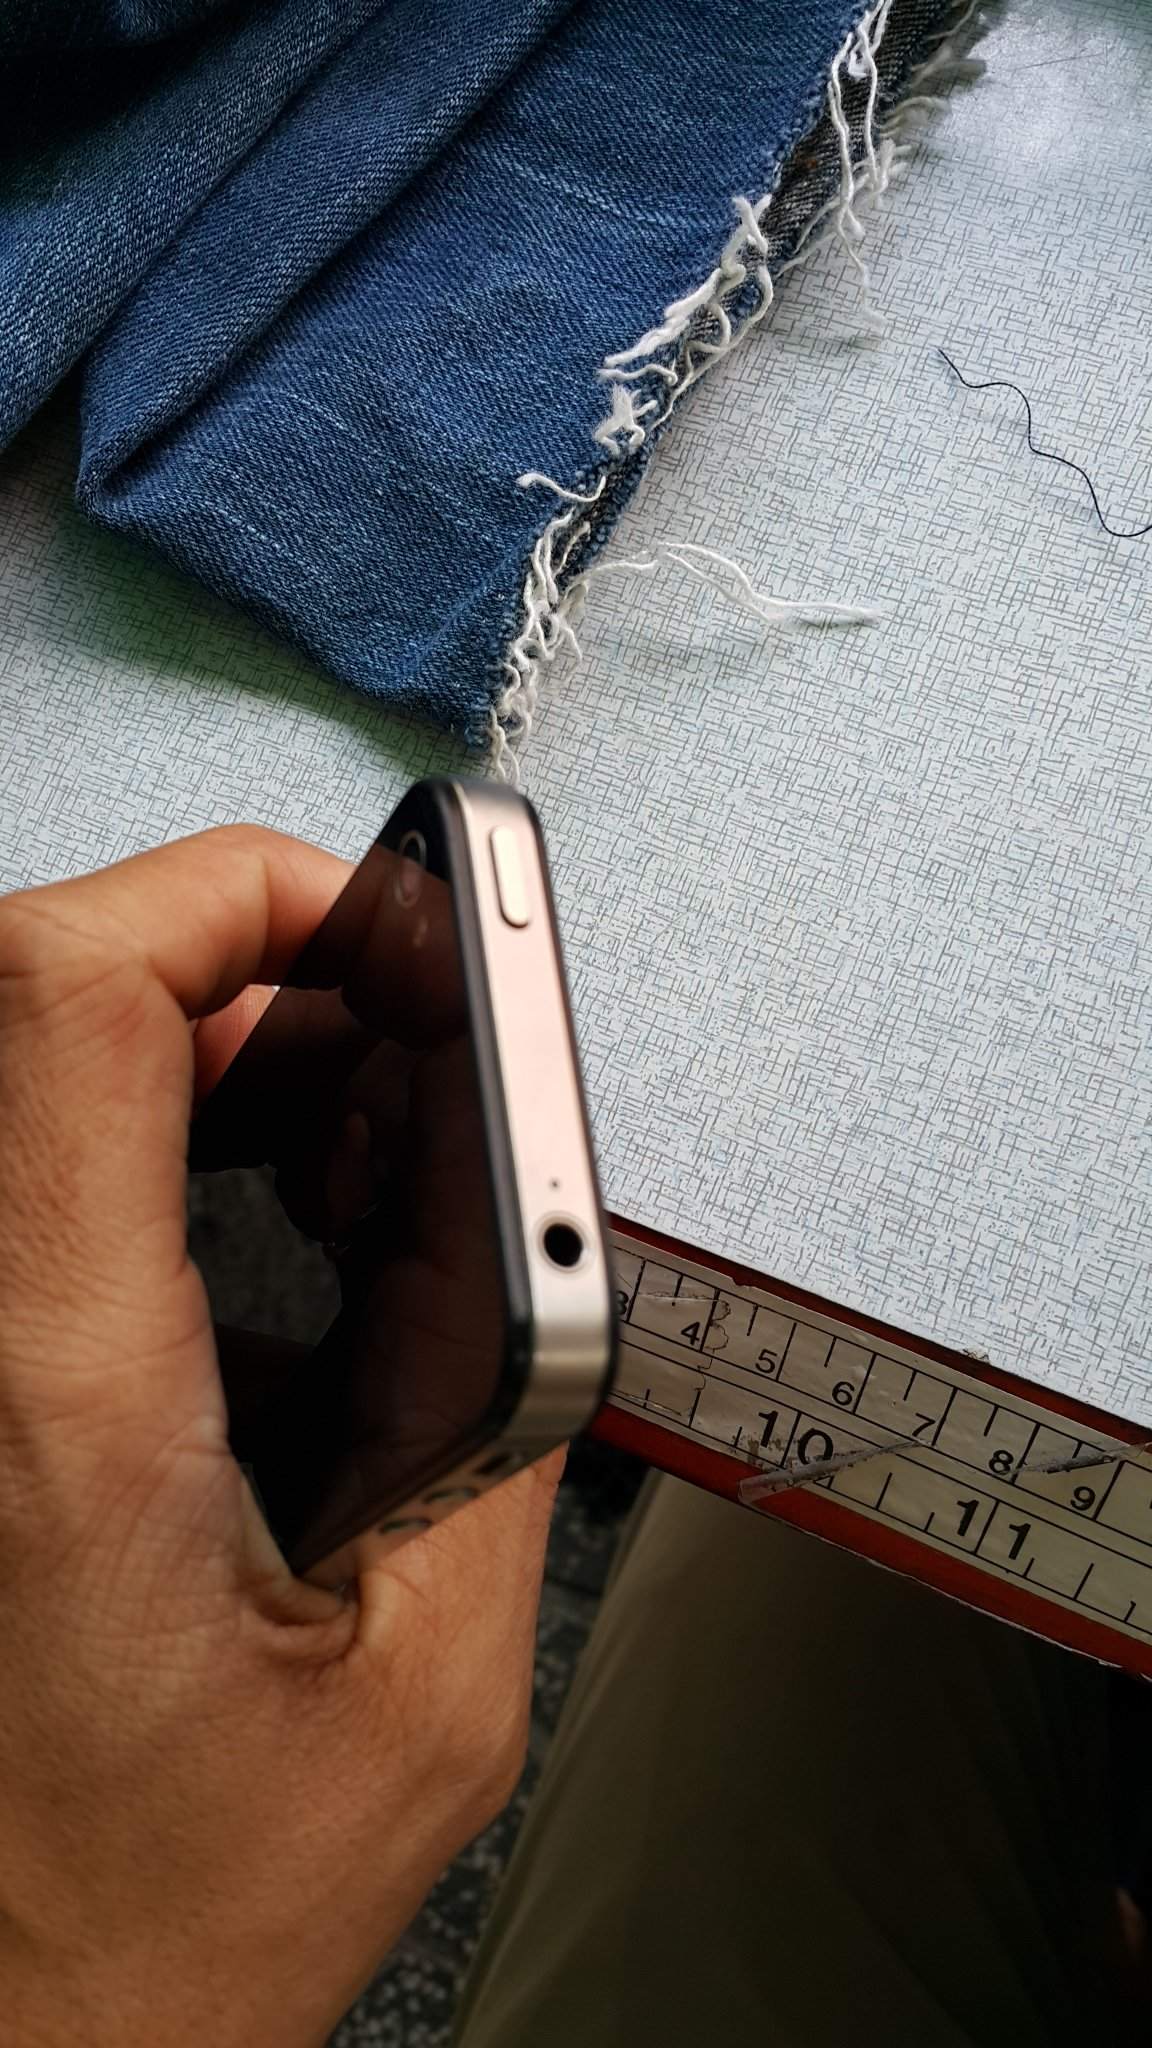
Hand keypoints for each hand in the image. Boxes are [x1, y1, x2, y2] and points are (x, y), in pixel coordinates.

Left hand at [0, 827, 561, 2047]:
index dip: (230, 895)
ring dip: (200, 1045)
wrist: (5, 2037)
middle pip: (39, 993)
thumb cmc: (152, 1928)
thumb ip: (493, 1422)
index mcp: (59, 1398)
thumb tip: (495, 1227)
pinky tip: (249, 1224)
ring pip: (35, 1066)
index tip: (369, 927)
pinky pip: (35, 1171)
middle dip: (246, 964)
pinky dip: (149, 1133)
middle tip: (383, 1033)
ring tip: (332, 1130)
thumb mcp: (424, 1689)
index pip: (67, 995)